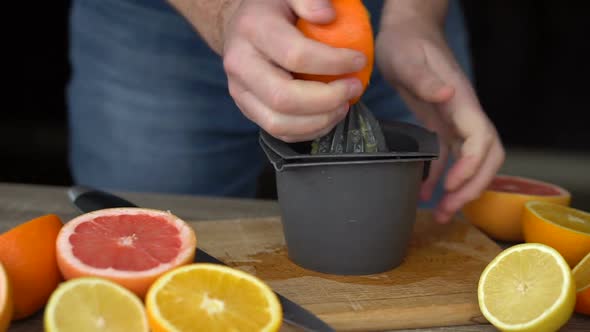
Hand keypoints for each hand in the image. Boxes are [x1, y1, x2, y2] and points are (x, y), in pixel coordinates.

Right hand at [221, 0, 365, 141]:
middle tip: (354, 88)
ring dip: (319, 120)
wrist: (241, 27)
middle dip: (327, 100)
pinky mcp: (247, 109)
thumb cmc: (275, 9)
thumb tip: (328, 16)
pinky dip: (308, 131)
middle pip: (283, 98)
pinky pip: (278, 132)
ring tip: (343, 105)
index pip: (295, 55)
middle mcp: (240, 64)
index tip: (359, 60)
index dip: (333, 62)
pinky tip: (328, 116)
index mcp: (252, 30)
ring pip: (278, 123)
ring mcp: (240, 91)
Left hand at [376, 18, 504, 222]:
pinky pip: (448, 156)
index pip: (480, 139)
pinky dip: (440, 176)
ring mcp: (454, 120)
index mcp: (460, 100)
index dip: (471, 166)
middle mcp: (463, 113)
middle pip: (486, 156)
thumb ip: (425, 78)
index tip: (452, 185)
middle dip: (472, 186)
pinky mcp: (440, 123)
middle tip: (448, 210)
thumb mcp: (407, 58)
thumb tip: (447, 95)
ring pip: (470, 161)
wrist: (406, 33)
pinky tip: (425, 193)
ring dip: (461, 189)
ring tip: (442, 213)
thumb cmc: (406, 43)